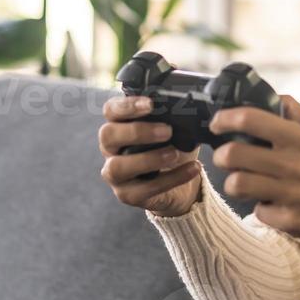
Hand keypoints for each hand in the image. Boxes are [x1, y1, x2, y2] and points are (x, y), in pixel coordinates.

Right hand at [99, 95, 202, 217]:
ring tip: (175, 154)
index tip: (150, 104)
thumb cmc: (173, 150)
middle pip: (107, 135)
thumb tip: (188, 109)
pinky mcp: (127, 195)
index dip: (126, 106)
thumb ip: (173, 119)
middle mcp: (111, 149)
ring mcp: (116, 174)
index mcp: (119, 127)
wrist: (182, 186)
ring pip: (117, 166)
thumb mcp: (175, 131)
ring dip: (148, 159)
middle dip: (137, 131)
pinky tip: (192, 169)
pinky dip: (172, 178)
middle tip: (167, 131)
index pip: (110, 111)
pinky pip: (144, 189)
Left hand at [209, 97, 299, 255]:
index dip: (225, 119)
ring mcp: (293, 194)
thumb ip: (295, 114)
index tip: (217, 124)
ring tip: (242, 183)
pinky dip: (261, 209)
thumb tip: (271, 96)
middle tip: (226, 158)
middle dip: (222, 156)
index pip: (251, 118)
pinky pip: (258, 211)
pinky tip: (273, 205)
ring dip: (234, 184)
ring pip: (237, 184)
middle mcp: (297, 163)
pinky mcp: (292, 221)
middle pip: (234, 154)